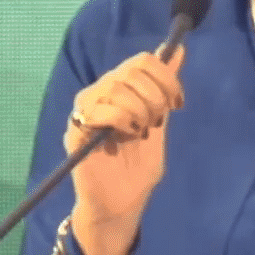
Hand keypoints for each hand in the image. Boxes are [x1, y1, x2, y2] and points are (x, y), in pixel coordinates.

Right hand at [65, 46, 186, 254]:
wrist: (121, 204)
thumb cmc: (137, 167)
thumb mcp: (159, 122)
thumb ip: (164, 88)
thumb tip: (178, 50)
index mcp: (120, 88)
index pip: (143, 61)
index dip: (166, 77)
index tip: (177, 103)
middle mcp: (100, 93)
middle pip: (132, 71)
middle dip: (155, 97)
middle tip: (156, 123)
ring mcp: (86, 110)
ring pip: (117, 87)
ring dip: (139, 111)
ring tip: (140, 133)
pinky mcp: (76, 130)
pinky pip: (100, 110)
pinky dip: (121, 120)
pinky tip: (125, 137)